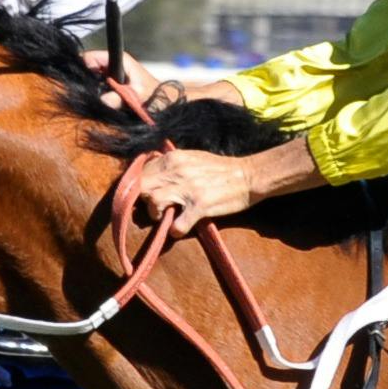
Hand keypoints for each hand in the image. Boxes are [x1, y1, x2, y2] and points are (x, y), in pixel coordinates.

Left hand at [130, 150, 265, 231]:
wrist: (249, 176)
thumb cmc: (220, 169)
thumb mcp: (192, 158)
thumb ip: (171, 164)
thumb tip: (150, 174)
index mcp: (173, 158)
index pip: (141, 173)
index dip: (139, 187)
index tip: (145, 196)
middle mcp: (177, 171)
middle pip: (142, 188)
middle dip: (143, 200)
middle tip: (155, 207)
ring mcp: (188, 189)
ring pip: (153, 203)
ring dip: (156, 214)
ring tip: (166, 216)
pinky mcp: (200, 206)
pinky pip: (177, 225)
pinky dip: (176, 230)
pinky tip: (181, 228)